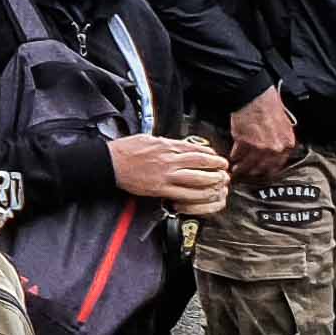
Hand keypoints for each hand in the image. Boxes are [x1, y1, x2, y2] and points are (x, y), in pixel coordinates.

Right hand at [111, 134, 231, 212]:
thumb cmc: (125, 150)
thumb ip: (165, 142)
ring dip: (211, 181)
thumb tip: (178, 146)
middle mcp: (169, 160)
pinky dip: (196, 195)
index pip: (194, 149)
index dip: (209, 154)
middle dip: (216, 167)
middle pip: (200, 163)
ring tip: (220, 182)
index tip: (216, 157)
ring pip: (196, 179)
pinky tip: (204, 195)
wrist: (110, 163)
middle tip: (225, 169)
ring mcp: (165, 175)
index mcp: (166, 145)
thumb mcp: (148, 138)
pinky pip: (183, 193)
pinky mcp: (160, 189)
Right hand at [226, 89, 297, 179]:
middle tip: (249, 172)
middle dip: (255, 171)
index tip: (263, 171)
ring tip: (237, 169)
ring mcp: (259, 148)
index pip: (278, 165)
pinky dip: (234, 156)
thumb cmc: (269, 104)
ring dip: (241, 168)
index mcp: (287, 144)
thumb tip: (276, 149)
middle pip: (263, 168)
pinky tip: (232, 157)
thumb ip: (281, 139)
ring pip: (248, 164)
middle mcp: (274, 149)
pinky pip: (237, 155)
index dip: (268, 169)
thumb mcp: (284, 123)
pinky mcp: (243, 143)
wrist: (254, 96)